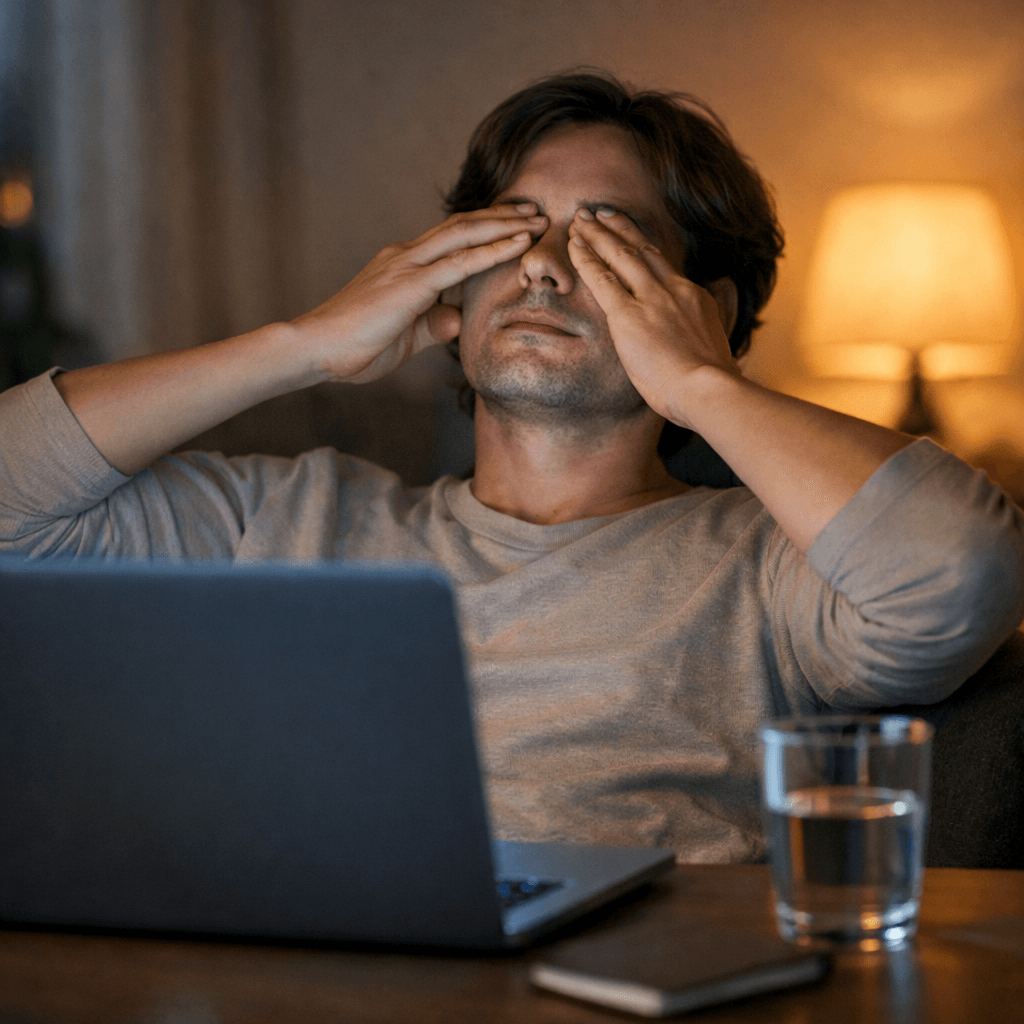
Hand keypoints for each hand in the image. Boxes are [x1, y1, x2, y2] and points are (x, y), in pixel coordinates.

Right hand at [291, 204, 547, 383]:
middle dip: (502, 216)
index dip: (485, 228)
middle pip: (463, 226)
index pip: (452, 238)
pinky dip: (493, 250)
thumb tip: (457, 322)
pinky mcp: (410, 283)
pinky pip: (460, 262)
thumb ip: (432, 326)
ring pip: (466, 233)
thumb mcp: (405, 337)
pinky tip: (519, 244)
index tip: (516, 223)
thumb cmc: (355, 347)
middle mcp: (407, 255)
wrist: (316, 348)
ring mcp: (408, 265)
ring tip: (538, 220)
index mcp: (404, 265)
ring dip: (505, 225)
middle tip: (536, 210)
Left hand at [567, 207, 737, 428]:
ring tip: (579, 219)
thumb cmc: (711, 382)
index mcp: (694, 297)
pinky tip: (572, 245)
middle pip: (640, 248)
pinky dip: (586, 259)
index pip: (662, 263)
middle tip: (597, 212)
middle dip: (615, 228)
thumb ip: (714, 322)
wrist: (707, 389)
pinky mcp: (628, 316)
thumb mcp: (719, 342)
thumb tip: (708, 319)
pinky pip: (601, 279)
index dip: (641, 243)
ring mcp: (651, 300)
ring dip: (597, 234)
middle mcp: (672, 290)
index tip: (627, 230)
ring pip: (619, 255)